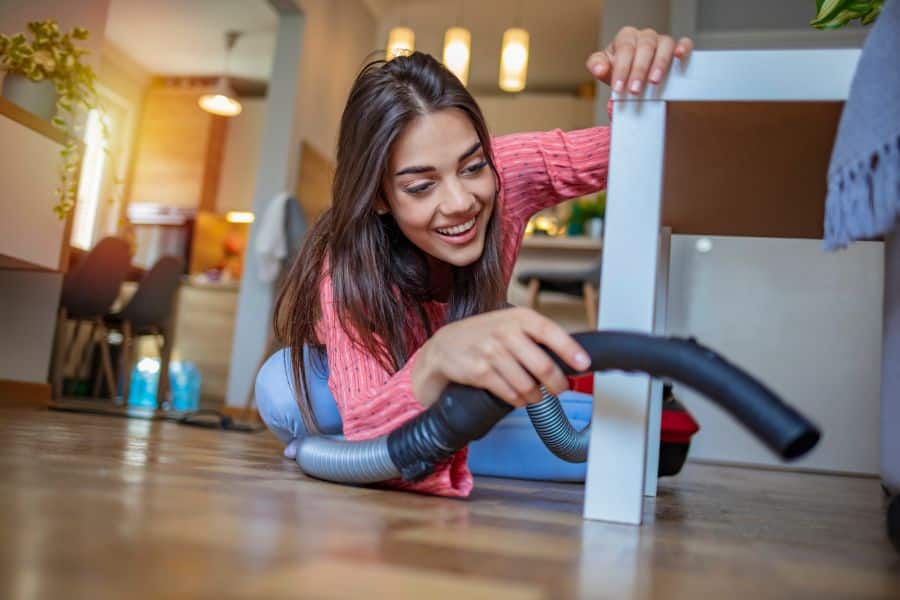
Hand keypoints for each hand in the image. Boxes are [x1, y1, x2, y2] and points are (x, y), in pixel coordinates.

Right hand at [413, 307, 590, 407]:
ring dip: (536, 395)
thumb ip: (535, 336)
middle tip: (562, 389)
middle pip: (543, 365)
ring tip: (536, 395)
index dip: (570, 350)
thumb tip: (569, 357)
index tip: (584, 364)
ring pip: (527, 384)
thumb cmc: (483, 335)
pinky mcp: (480, 371)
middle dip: (557, 383)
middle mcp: (505, 332)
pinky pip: (510, 393)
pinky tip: (519, 398)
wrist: (445, 346)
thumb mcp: (509, 324)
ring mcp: (491, 352)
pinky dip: (518, 400)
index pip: (550, 332)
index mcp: (518, 318)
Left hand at [585, 27, 692, 94]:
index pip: (624, 49)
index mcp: (626, 38)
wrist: (634, 76)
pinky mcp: (677, 48)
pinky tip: (680, 56)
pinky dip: (683, 47)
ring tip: (654, 82)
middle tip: (634, 90)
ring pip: (664, 44)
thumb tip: (599, 69)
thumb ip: (597, 67)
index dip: (622, 69)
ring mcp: (662, 41)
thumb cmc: (620, 69)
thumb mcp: (605, 69)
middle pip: (644, 47)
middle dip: (638, 70)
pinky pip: (684, 42)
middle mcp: (644, 37)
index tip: (619, 88)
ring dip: (659, 63)